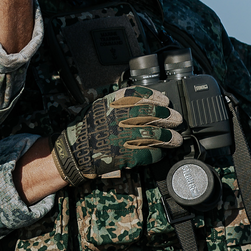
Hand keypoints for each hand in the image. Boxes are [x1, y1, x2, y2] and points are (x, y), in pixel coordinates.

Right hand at [50, 85, 183, 185]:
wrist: (73, 152)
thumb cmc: (86, 130)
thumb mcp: (98, 108)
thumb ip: (118, 103)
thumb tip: (145, 101)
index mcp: (110, 104)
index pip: (139, 95)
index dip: (156, 97)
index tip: (165, 101)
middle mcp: (117, 118)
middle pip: (151, 114)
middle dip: (168, 117)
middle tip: (177, 120)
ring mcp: (122, 137)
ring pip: (154, 134)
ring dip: (169, 137)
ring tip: (176, 139)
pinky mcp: (125, 155)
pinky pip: (148, 153)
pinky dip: (157, 153)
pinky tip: (161, 152)